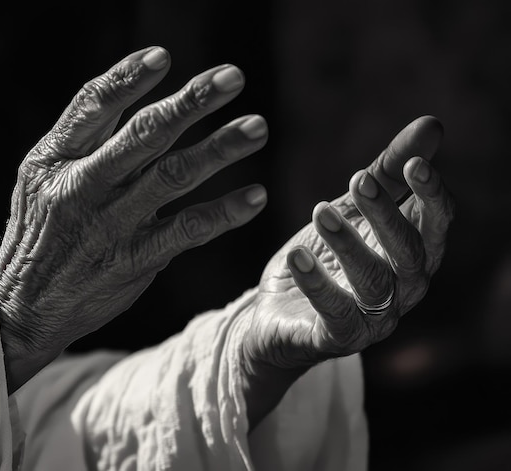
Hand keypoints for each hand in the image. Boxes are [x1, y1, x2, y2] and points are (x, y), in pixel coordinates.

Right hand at [0, 47, 268, 392]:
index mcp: (54, 160)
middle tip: (233, 78)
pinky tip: (254, 197)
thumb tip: (133, 100)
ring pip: (172, 177)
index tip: (164, 57)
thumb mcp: (39, 181)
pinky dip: (223, 213)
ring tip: (257, 128)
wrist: (22, 307)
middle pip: (143, 135)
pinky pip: (186, 231)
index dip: (127, 78)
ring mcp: (109, 225)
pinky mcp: (133, 260)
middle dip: (190, 103)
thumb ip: (83, 145)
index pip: (91, 106)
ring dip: (219, 149)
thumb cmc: (39, 234)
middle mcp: (82, 187)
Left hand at [238, 116, 454, 427]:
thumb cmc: (325, 258)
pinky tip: (296, 256)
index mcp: (410, 255)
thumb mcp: (351, 211)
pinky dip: (318, 285)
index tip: (414, 165)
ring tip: (319, 211)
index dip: (431, 196)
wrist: (278, 311)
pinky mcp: (335, 338)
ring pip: (375, 284)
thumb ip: (387, 174)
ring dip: (349, 245)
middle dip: (386, 216)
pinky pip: (335, 315)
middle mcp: (402, 291)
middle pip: (409, 255)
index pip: (436, 226)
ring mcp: (372, 319)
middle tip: (356, 179)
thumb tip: (433, 124)